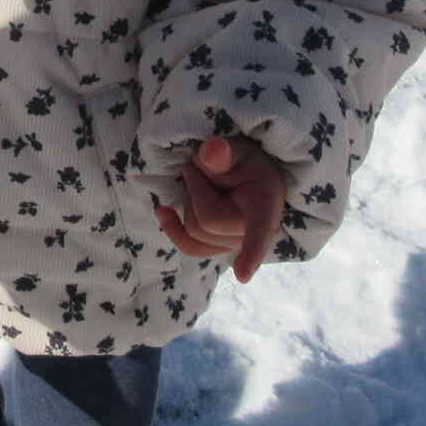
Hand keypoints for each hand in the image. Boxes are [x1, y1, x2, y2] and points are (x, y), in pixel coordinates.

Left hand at [154, 136, 285, 282]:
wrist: (247, 174)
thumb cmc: (244, 162)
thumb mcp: (238, 149)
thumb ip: (224, 152)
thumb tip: (210, 151)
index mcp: (263, 206)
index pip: (259, 230)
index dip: (252, 252)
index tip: (242, 275)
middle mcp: (251, 233)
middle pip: (206, 222)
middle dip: (196, 189)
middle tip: (203, 166)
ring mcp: (233, 244)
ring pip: (193, 232)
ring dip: (190, 202)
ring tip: (204, 182)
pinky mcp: (216, 246)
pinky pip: (190, 246)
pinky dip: (173, 227)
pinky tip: (162, 211)